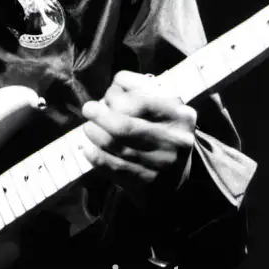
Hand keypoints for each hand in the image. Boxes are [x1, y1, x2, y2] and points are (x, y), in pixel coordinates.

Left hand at [80, 70, 196, 206]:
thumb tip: (116, 85)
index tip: (108, 96)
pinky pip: (114, 167)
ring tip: (88, 128)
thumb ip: (142, 89)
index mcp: (181, 115)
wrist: (176, 176)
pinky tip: (88, 149)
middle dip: (99, 115)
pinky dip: (97, 156)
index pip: (140, 101)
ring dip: (95, 134)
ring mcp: (160, 164)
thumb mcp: (165, 105)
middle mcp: (174, 140)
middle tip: (88, 109)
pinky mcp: (146, 182)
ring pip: (117, 146)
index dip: (116, 96)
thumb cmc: (164, 130)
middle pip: (125, 126)